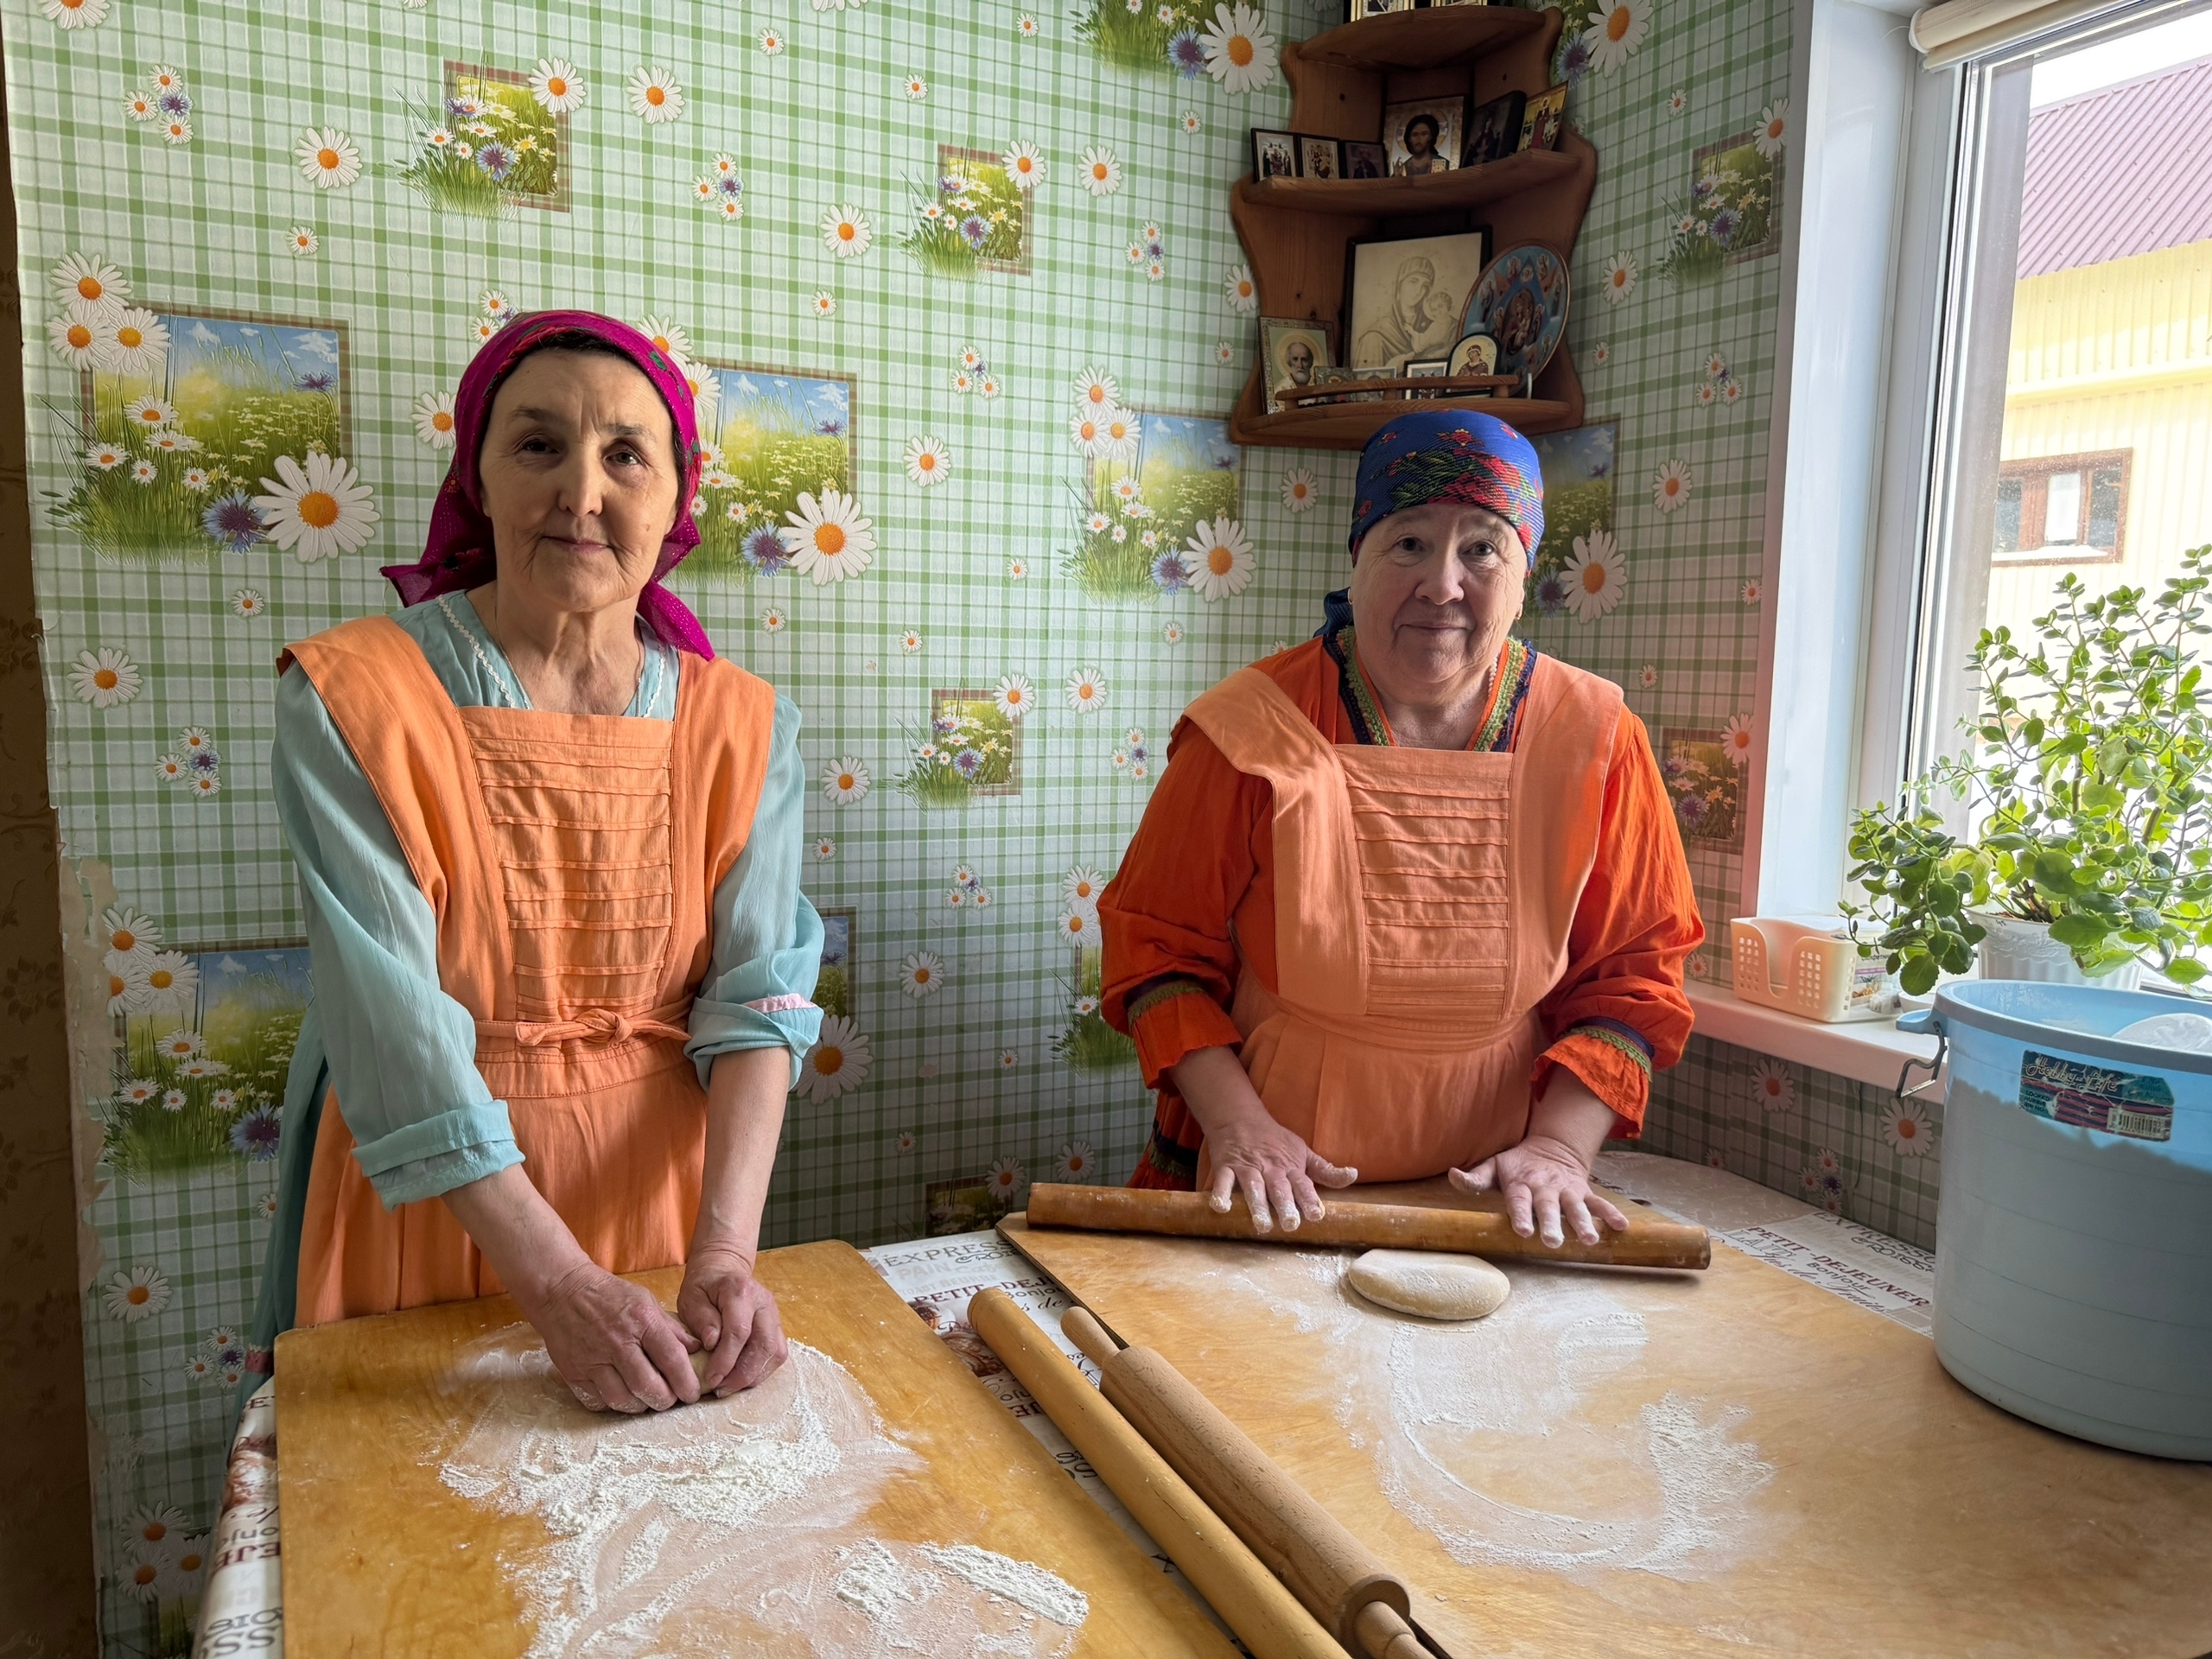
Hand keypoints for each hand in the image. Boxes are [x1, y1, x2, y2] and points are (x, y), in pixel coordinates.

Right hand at [525, 1259, 702, 1412]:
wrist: (563, 1291)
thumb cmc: (609, 1295)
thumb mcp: (646, 1301)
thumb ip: (671, 1328)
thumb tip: (696, 1349)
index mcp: (642, 1321)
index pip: (672, 1359)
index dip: (687, 1382)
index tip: (693, 1394)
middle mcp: (618, 1343)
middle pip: (647, 1386)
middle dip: (664, 1400)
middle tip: (670, 1400)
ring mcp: (593, 1360)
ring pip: (622, 1400)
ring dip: (639, 1406)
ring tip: (646, 1399)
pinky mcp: (574, 1373)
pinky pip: (597, 1401)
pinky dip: (612, 1405)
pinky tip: (620, 1396)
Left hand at [677, 1243, 788, 1395]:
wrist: (723, 1272)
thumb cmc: (704, 1287)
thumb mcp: (691, 1298)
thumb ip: (701, 1319)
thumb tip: (712, 1344)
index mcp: (740, 1291)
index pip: (739, 1330)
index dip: (725, 1359)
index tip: (710, 1379)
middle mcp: (764, 1302)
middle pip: (764, 1345)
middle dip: (742, 1374)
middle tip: (721, 1389)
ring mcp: (775, 1315)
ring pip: (775, 1352)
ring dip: (753, 1375)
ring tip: (729, 1386)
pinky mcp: (778, 1327)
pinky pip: (777, 1355)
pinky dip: (761, 1371)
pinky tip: (741, 1378)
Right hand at [1169, 1044, 1356, 1233]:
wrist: (1240, 1118)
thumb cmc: (1275, 1141)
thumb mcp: (1303, 1153)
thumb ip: (1326, 1171)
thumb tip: (1354, 1175)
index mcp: (1290, 1168)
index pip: (1302, 1185)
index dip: (1310, 1199)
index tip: (1317, 1215)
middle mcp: (1270, 1169)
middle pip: (1278, 1188)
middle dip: (1285, 1205)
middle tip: (1290, 1224)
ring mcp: (1247, 1168)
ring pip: (1253, 1187)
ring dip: (1257, 1206)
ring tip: (1262, 1225)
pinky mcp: (1225, 1167)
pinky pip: (1223, 1182)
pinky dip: (1220, 1194)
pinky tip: (1220, 1208)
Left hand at [1451, 1134, 1628, 1247]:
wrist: (1552, 1149)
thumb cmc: (1516, 1165)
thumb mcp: (1493, 1167)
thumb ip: (1475, 1178)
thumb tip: (1452, 1176)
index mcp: (1521, 1183)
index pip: (1519, 1201)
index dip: (1521, 1215)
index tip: (1524, 1231)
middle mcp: (1545, 1188)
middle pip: (1549, 1207)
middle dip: (1551, 1223)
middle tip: (1553, 1241)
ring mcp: (1567, 1191)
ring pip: (1576, 1207)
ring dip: (1584, 1223)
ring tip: (1590, 1240)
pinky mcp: (1583, 1193)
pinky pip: (1598, 1203)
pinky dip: (1610, 1214)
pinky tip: (1621, 1228)